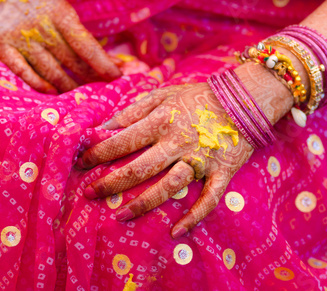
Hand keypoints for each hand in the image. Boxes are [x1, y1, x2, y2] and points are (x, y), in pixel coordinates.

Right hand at [0, 0, 120, 92]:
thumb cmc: (40, 9)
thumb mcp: (63, 14)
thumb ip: (83, 38)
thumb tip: (113, 63)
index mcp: (60, 15)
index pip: (86, 44)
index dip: (103, 63)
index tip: (117, 76)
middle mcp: (42, 28)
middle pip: (71, 61)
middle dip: (90, 78)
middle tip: (103, 92)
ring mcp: (21, 39)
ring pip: (51, 71)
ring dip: (69, 87)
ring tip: (81, 96)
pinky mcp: (2, 48)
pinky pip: (24, 72)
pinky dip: (40, 84)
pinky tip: (53, 92)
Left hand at [81, 83, 253, 237]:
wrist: (246, 98)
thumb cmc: (198, 96)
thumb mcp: (163, 94)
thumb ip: (133, 109)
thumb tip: (104, 126)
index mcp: (162, 119)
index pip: (123, 140)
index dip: (98, 153)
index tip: (80, 163)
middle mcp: (179, 141)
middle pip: (139, 168)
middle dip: (110, 183)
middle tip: (89, 193)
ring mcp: (201, 159)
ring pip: (169, 187)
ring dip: (143, 204)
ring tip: (119, 216)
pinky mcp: (222, 172)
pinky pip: (208, 199)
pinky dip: (194, 217)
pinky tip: (176, 232)